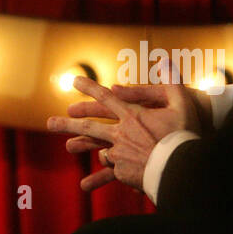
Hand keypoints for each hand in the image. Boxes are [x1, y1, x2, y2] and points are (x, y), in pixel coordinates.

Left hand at [47, 71, 202, 192]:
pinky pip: (112, 168)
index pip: (106, 98)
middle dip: (68, 123)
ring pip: (98, 149)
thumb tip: (164, 60)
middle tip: (49, 122)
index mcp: (132, 116)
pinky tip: (101, 173)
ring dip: (83, 146)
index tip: (73, 80)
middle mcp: (121, 134)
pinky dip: (108, 168)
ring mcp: (120, 153)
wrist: (183, 169)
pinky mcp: (124, 171)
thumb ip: (172, 82)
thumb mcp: (182, 105)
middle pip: (90, 126)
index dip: (89, 88)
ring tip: (68, 147)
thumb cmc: (184, 136)